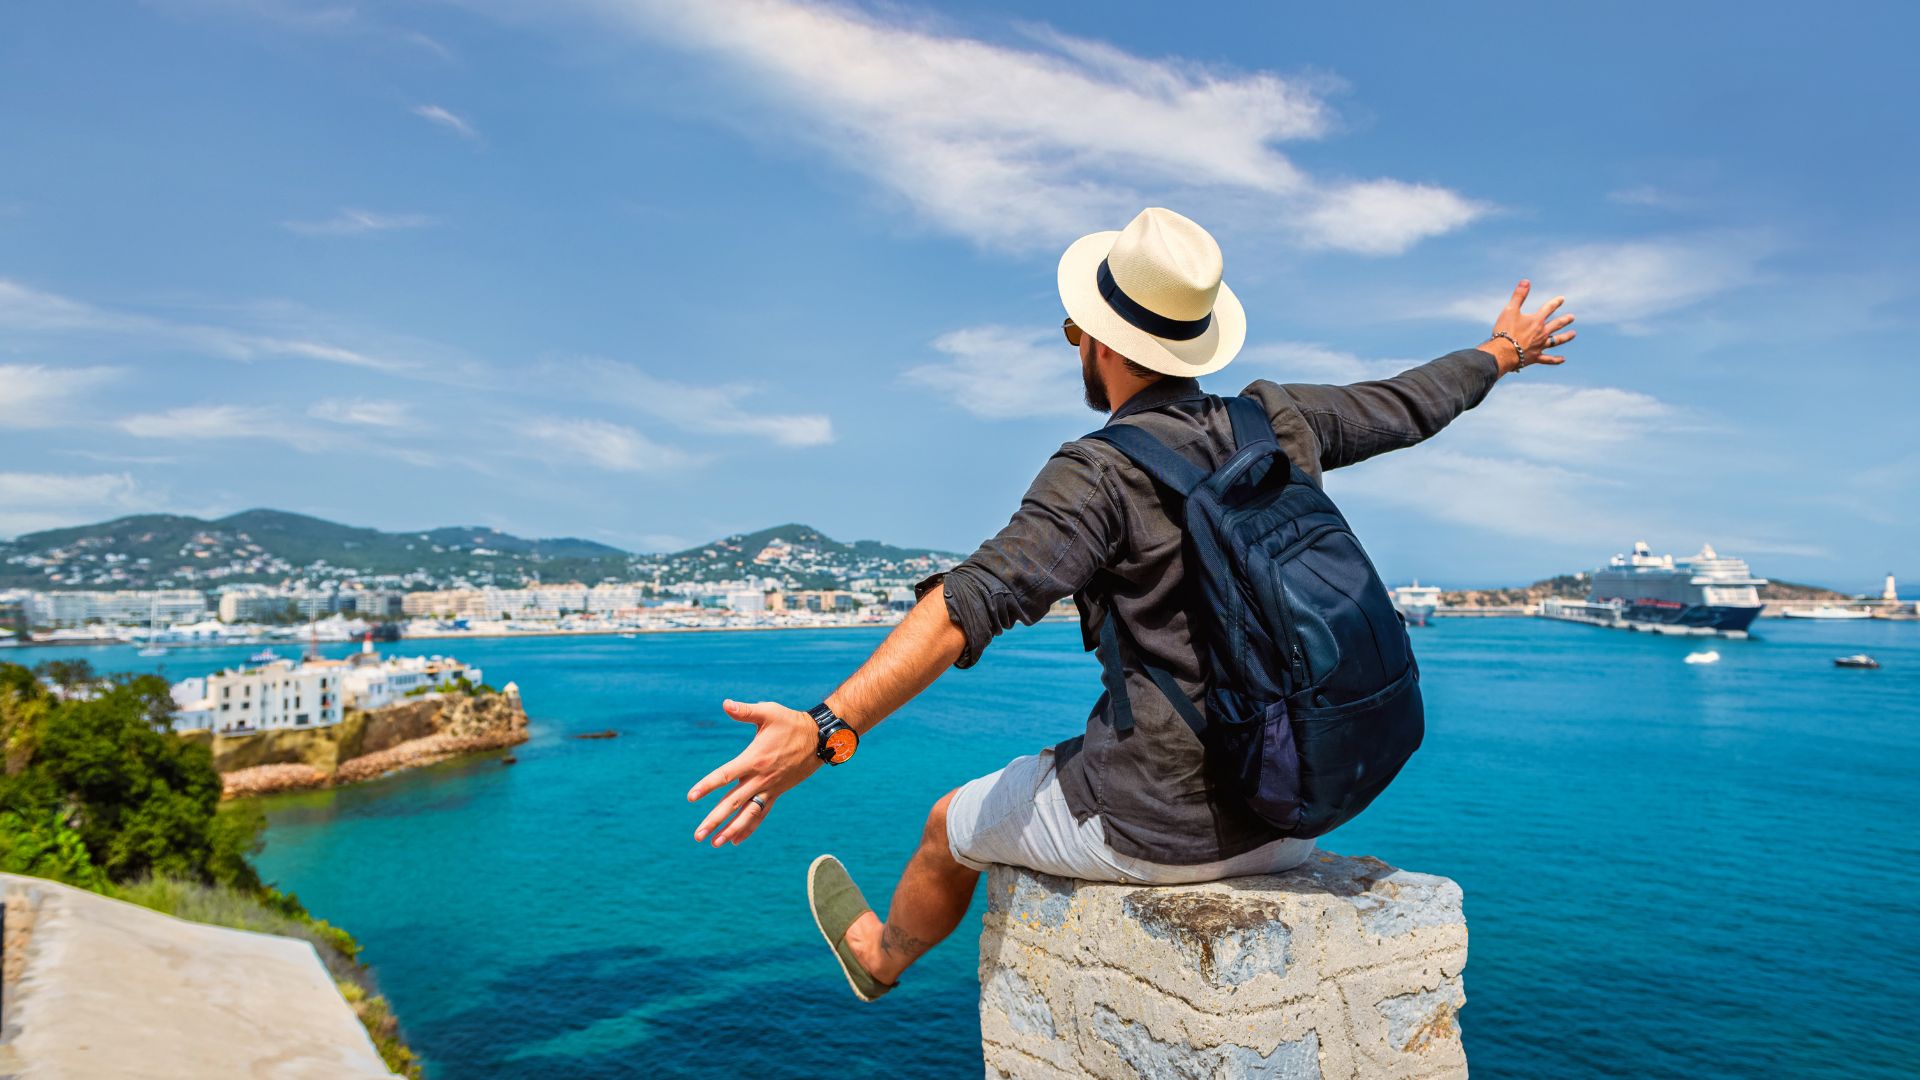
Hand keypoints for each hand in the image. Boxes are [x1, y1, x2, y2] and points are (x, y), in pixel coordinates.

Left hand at [687, 699, 820, 846]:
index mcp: (753, 760)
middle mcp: (760, 779)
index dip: (706, 786)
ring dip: (731, 830)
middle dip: (714, 820)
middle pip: (733, 803)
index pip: (725, 776)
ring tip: (714, 844)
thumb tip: (725, 703)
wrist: (819, 739)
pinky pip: (761, 814)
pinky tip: (736, 840)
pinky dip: (748, 828)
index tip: (690, 798)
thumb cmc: (791, 722)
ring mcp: (769, 788)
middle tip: (697, 835)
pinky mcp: (776, 793)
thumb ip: (745, 711)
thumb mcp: (769, 712)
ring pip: (748, 814)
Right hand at [1484, 279, 1576, 373]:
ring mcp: (1540, 346)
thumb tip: (1526, 281)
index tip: (1562, 299)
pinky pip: (1548, 359)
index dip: (1556, 302)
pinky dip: (1555, 360)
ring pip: (1556, 341)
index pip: (1548, 308)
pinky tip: (1563, 359)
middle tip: (1572, 317)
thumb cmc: (1505, 331)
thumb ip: (1519, 296)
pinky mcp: (1535, 357)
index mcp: (1536, 321)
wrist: (1503, 352)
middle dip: (1565, 320)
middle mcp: (1541, 333)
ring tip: (1573, 334)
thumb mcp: (1510, 310)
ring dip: (1565, 337)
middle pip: (1556, 325)